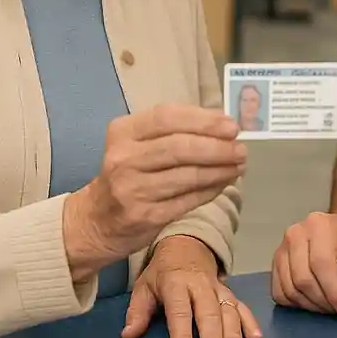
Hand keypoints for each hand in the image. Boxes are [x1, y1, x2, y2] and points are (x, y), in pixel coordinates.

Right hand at [63, 105, 245, 280]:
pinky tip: (224, 182)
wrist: (95, 220)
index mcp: (123, 132)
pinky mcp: (145, 216)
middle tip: (241, 148)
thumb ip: (173, 131)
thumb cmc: (127, 173)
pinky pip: (187, 200)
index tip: (230, 125)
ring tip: (239, 164)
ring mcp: (132, 190)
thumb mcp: (137, 143)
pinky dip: (211, 189)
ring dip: (220, 169)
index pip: (167, 117)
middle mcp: (124, 159)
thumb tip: (222, 124)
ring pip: (187, 176)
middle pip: (180, 147)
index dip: (203, 120)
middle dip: (217, 147)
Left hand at [121, 236, 261, 337]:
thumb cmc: (163, 272)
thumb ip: (138, 311)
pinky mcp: (229, 291)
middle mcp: (199, 285)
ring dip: (233, 332)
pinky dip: (250, 322)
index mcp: (175, 282)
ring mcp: (217, 288)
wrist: (187, 245)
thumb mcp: (144, 286)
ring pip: (228, 308)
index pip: (179, 309)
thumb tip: (129, 334)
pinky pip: (241, 306)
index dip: (182, 332)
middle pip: (208, 310)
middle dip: (212, 336)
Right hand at [271, 212, 336, 319]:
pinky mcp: (276, 265)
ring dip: (312, 306)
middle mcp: (296, 233)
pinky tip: (315, 301)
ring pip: (290, 288)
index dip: (334, 292)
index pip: (321, 263)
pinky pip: (279, 293)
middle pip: (303, 278)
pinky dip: (297, 305)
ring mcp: (282, 249)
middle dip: (324, 302)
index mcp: (320, 225)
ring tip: (330, 305)